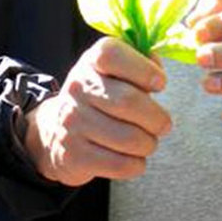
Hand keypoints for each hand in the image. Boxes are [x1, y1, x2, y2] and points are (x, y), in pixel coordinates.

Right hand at [23, 38, 171, 184]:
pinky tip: (134, 158)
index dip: (143, 70)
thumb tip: (158, 74)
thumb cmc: (101, 97)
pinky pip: (119, 164)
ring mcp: (72, 122)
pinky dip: (136, 164)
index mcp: (91, 61)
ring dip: (148, 143)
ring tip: (147, 142)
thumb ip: (143, 64)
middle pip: (128, 101)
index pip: (113, 55)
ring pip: (129, 138)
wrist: (57, 131)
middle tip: (163, 124)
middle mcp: (77, 88)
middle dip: (157, 117)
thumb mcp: (116, 72)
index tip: (159, 84)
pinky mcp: (74, 155)